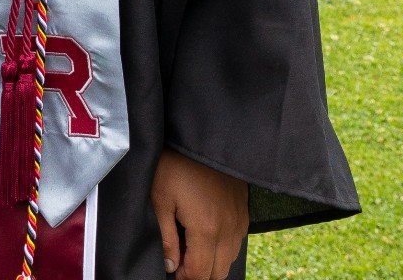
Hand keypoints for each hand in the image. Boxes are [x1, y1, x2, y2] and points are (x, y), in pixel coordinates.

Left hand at [150, 149, 248, 279]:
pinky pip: (236, 242)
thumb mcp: (160, 199)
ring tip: (190, 248)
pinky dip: (222, 248)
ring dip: (212, 262)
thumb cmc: (175, 164)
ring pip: (229, 260)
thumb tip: (171, 266)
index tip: (172, 272)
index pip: (200, 274)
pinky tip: (205, 235)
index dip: (184, 278)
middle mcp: (229, 230)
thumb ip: (166, 237)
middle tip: (180, 262)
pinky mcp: (243, 212)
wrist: (200, 137)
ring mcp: (239, 221)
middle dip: (199, 274)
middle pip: (218, 273)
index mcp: (206, 230)